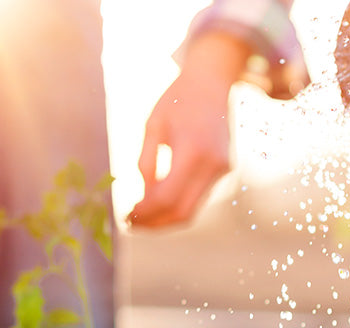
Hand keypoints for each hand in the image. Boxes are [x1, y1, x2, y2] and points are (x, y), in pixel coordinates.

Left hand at [128, 32, 251, 227]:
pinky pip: (197, 198)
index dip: (144, 212)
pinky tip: (158, 202)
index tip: (125, 215)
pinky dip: (176, 206)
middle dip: (154, 223)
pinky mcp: (224, 171)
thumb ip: (147, 162)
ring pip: (191, 210)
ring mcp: (222, 170)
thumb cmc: (178, 100)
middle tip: (131, 223)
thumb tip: (143, 198)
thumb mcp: (153, 125)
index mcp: (192, 151)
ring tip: (140, 216)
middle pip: (181, 212)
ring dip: (164, 219)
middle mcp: (212, 165)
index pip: (166, 198)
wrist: (213, 82)